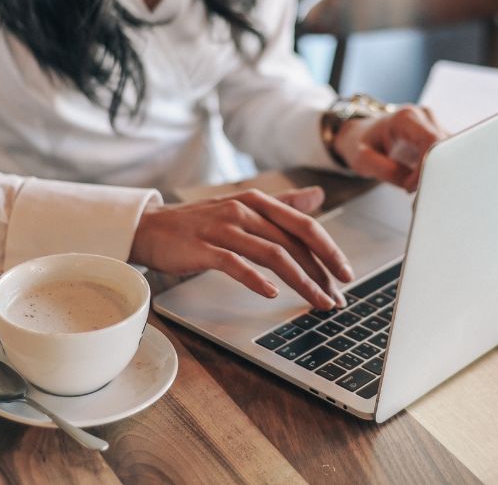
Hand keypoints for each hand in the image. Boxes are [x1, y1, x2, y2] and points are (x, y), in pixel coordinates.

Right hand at [130, 186, 353, 309]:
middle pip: (293, 242)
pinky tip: (272, 294)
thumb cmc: (201, 222)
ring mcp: (223, 228)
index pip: (304, 225)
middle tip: (337, 298)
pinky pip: (236, 264)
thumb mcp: (244, 206)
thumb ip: (283, 203)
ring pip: (272, 254)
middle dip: (321, 272)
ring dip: (300, 281)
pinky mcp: (203, 248)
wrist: (151, 227)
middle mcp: (244, 210)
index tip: (346, 273)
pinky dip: (256, 279)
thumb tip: (317, 196)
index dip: (329, 249)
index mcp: (258, 201)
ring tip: (317, 301)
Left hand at [332, 106, 446, 191]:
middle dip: (434, 173)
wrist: (363, 134)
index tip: (410, 186)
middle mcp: (424, 116)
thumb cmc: (362, 143)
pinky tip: (423, 182)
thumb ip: (385, 170)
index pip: (431, 141)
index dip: (426, 167)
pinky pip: (446, 156)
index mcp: (406, 118)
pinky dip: (438, 172)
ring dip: (437, 174)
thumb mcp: (362, 159)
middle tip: (416, 193)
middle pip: (445, 147)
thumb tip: (411, 184)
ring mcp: (433, 125)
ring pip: (450, 153)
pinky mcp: (438, 136)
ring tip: (417, 188)